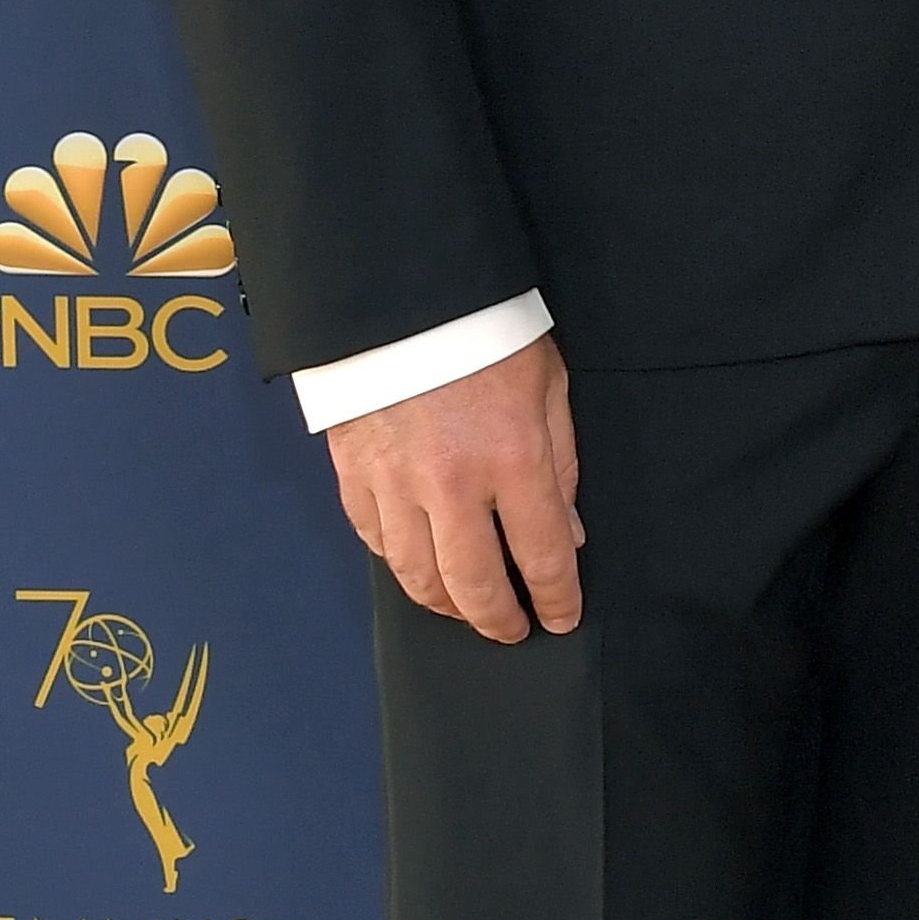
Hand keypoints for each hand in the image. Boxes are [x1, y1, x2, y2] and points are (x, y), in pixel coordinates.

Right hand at [329, 341, 584, 642]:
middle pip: (474, 585)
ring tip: (464, 607)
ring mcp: (395, 483)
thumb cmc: (486, 330)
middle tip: (511, 630)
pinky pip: (374, 540)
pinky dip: (398, 562)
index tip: (562, 618)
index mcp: (514, 459)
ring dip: (445, 603)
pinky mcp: (353, 472)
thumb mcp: (548, 384)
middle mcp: (452, 484)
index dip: (556, 600)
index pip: (543, 558)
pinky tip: (417, 564)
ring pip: (416, 575)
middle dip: (498, 620)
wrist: (400, 289)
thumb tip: (565, 534)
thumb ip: (560, 464)